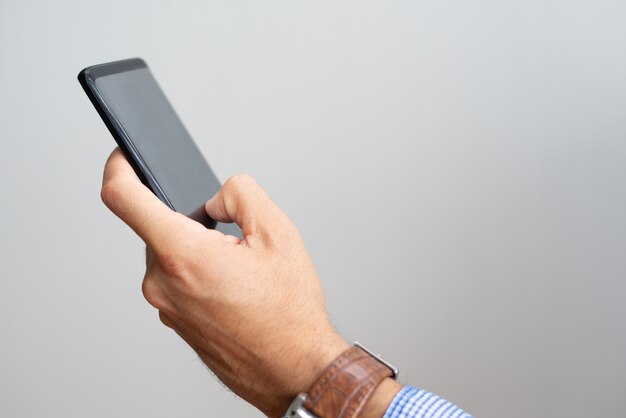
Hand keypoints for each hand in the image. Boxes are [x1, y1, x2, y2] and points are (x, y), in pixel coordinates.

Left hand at [101, 148, 348, 416]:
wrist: (293, 369)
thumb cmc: (289, 313)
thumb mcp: (278, 234)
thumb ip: (241, 194)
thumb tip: (214, 197)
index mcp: (182, 255)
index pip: (123, 197)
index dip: (119, 166)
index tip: (125, 156)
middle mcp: (162, 283)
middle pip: (156, 225)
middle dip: (189, 218)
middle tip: (229, 234)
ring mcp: (166, 306)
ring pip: (168, 253)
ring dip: (196, 247)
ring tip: (237, 268)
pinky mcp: (174, 321)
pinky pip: (175, 280)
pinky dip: (197, 271)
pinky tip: (232, 286)